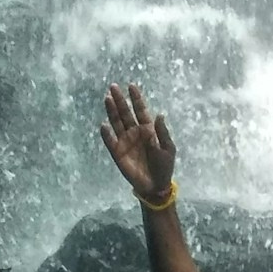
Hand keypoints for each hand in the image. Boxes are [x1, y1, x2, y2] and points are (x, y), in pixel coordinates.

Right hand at [100, 82, 176, 203]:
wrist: (155, 186)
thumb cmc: (164, 166)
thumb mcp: (168, 149)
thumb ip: (163, 133)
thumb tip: (159, 115)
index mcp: (148, 130)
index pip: (141, 110)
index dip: (136, 98)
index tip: (131, 86)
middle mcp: (135, 132)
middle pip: (126, 113)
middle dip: (120, 100)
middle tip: (113, 87)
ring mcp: (125, 141)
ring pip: (116, 123)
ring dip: (111, 111)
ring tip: (107, 98)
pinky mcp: (118, 152)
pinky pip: (110, 141)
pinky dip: (107, 134)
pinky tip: (104, 125)